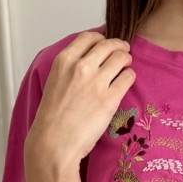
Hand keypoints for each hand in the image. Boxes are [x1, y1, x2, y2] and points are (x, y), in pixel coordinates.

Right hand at [26, 31, 135, 174]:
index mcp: (64, 61)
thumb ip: (69, 70)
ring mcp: (96, 82)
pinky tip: (127, 80)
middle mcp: (81, 67)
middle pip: (107, 45)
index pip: (87, 38)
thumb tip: (86, 64)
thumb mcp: (54, 84)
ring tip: (127, 65)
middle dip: (118, 46)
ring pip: (120, 58)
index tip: (105, 43)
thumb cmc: (52, 120)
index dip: (101, 39)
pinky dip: (130, 76)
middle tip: (124, 50)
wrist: (54, 143)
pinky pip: (128, 77)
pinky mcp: (110, 99)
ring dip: (126, 59)